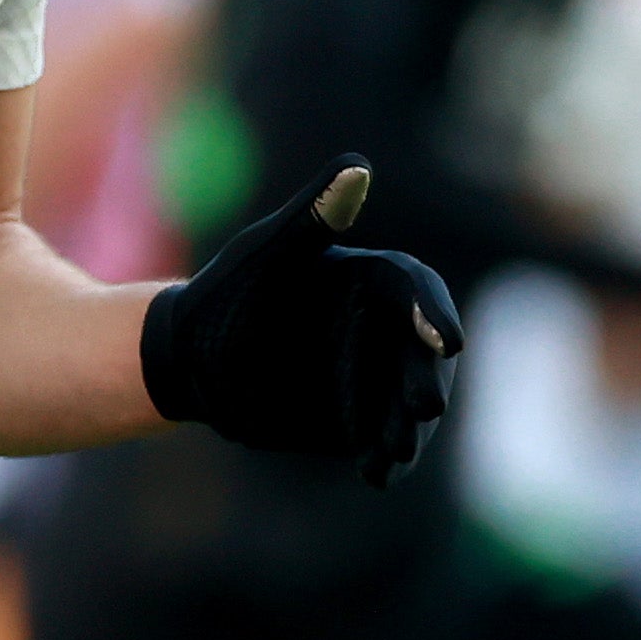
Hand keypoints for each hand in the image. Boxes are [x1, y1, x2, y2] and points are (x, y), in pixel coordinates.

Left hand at [139, 158, 464, 486]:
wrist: (194, 363)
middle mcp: (384, 330)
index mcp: (370, 279)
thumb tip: (356, 165)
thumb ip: (313, 217)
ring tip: (397, 450)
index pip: (415, 290)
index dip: (434, 313)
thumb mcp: (267, 255)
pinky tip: (377, 474)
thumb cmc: (230, 293)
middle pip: (424, 355)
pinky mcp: (359, 421)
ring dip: (411, 429)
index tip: (446, 341)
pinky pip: (381, 442)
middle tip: (425, 408)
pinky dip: (384, 459)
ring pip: (409, 404)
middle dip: (428, 381)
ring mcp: (375, 378)